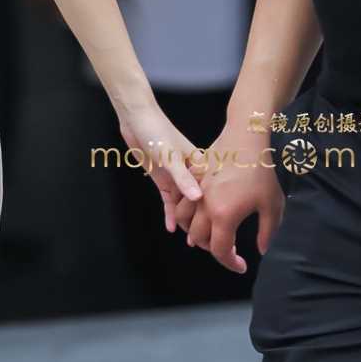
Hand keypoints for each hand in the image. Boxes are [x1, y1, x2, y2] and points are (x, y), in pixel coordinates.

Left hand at [116, 101, 204, 233]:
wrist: (136, 119)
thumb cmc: (156, 131)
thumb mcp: (170, 156)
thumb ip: (183, 178)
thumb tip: (198, 198)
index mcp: (200, 165)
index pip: (211, 193)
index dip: (216, 212)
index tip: (224, 230)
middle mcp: (191, 173)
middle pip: (199, 202)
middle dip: (202, 221)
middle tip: (207, 242)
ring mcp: (177, 176)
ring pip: (184, 204)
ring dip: (187, 220)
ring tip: (192, 241)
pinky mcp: (163, 178)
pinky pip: (169, 200)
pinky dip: (171, 213)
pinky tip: (172, 228)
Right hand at [168, 122, 283, 274]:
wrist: (246, 138)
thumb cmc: (262, 171)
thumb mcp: (272, 205)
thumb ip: (267, 232)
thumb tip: (261, 250)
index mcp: (224, 216)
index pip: (220, 250)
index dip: (230, 263)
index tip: (241, 266)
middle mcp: (204, 207)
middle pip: (199, 239)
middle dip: (213, 249)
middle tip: (230, 250)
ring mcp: (196, 192)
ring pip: (184, 221)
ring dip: (195, 232)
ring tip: (211, 234)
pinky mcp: (193, 181)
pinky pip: (183, 202)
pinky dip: (188, 214)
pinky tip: (201, 213)